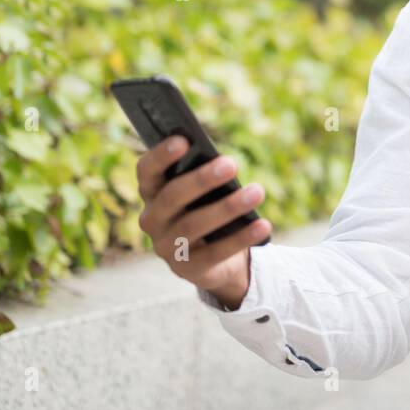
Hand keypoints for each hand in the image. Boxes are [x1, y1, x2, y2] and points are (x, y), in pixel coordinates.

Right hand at [135, 135, 272, 309]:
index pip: (146, 171)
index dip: (161, 155)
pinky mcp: (187, 270)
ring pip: (194, 225)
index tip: (184, 139)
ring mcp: (166, 247)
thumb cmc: (208, 210)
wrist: (215, 261)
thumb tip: (225, 164)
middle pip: (172, 197)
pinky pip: (215, 253)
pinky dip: (241, 238)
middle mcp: (152, 220)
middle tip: (232, 164)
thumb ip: (205, 178)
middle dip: (202, 179)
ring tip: (257, 192)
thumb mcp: (204, 193)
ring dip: (228, 207)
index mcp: (152, 193)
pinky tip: (263, 225)